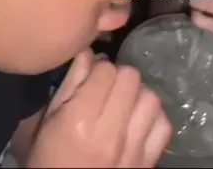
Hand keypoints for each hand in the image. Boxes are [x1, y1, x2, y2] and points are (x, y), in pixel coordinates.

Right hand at [27, 50, 171, 167]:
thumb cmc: (48, 160)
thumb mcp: (48, 122)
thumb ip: (70, 85)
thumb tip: (90, 53)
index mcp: (80, 121)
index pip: (105, 70)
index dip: (99, 68)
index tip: (92, 77)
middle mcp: (110, 134)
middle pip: (131, 78)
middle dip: (119, 76)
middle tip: (108, 87)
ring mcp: (132, 150)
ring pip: (151, 98)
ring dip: (138, 95)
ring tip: (125, 102)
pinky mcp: (148, 162)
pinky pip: (164, 126)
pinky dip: (154, 119)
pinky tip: (138, 122)